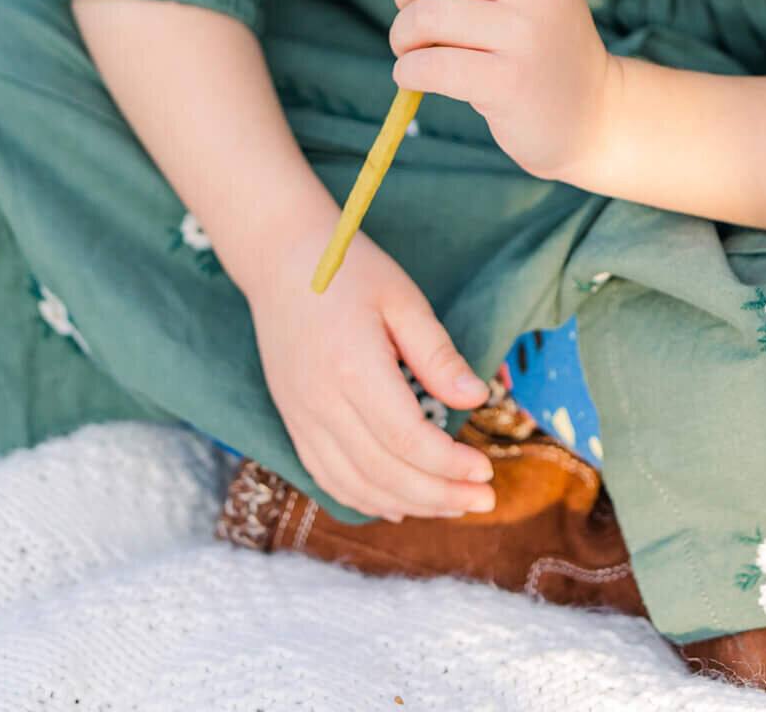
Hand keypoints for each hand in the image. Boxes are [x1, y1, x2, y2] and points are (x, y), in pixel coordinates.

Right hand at [242, 204, 498, 521]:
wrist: (280, 259)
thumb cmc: (349, 271)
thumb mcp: (402, 299)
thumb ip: (437, 354)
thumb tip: (476, 399)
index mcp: (352, 368)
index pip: (406, 439)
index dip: (448, 466)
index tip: (485, 473)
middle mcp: (321, 402)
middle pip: (383, 472)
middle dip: (438, 495)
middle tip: (483, 501)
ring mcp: (301, 417)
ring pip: (355, 485)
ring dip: (407, 504)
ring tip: (451, 505)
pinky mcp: (294, 421)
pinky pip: (328, 478)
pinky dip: (366, 499)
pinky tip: (399, 504)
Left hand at [389, 0, 617, 183]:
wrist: (590, 116)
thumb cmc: (548, 40)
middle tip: (410, 6)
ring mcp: (525, 37)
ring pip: (426, 15)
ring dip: (401, 35)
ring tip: (410, 46)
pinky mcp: (507, 83)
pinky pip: (429, 65)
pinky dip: (408, 70)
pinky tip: (415, 73)